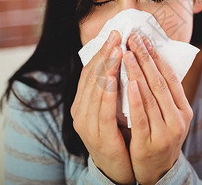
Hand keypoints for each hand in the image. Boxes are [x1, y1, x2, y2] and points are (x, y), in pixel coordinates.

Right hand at [71, 30, 134, 184]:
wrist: (116, 168)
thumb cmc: (117, 133)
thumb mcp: (110, 108)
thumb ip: (111, 88)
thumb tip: (120, 58)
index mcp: (82, 103)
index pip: (90, 72)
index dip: (101, 52)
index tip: (114, 34)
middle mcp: (80, 112)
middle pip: (92, 77)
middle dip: (105, 55)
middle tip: (117, 36)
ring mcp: (87, 125)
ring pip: (96, 92)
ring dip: (107, 69)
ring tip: (117, 51)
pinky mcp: (99, 137)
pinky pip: (103, 112)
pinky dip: (108, 94)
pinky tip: (114, 79)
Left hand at [124, 34, 192, 184]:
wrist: (158, 171)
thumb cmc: (160, 136)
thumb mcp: (168, 116)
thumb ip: (163, 95)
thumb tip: (151, 63)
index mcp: (184, 109)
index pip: (170, 77)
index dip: (157, 57)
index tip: (145, 39)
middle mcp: (179, 119)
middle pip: (160, 83)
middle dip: (145, 58)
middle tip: (133, 39)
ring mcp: (166, 131)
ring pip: (151, 97)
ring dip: (138, 73)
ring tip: (127, 54)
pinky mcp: (150, 143)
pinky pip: (141, 117)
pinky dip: (135, 99)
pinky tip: (129, 83)